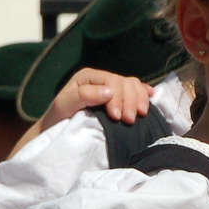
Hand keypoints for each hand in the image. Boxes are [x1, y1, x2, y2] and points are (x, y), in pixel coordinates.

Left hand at [40, 69, 154, 130]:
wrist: (58, 131)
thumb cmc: (59, 119)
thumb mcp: (65, 105)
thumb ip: (83, 95)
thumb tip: (109, 92)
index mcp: (89, 77)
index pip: (112, 81)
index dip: (117, 97)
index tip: (116, 117)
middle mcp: (102, 79)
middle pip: (125, 83)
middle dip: (130, 101)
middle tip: (129, 121)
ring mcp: (112, 88)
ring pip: (133, 85)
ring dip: (139, 100)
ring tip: (140, 116)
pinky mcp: (119, 99)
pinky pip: (137, 91)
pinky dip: (144, 95)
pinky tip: (150, 100)